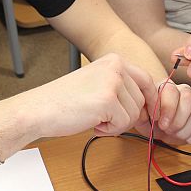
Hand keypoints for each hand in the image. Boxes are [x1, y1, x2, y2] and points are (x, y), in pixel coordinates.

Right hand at [26, 54, 152, 138]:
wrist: (39, 109)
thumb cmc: (65, 101)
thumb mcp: (98, 83)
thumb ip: (122, 88)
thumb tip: (149, 107)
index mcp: (114, 60)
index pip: (147, 81)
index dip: (150, 102)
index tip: (147, 116)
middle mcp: (116, 66)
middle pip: (142, 101)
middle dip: (126, 116)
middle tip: (103, 118)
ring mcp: (113, 81)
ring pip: (134, 114)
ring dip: (116, 124)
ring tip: (94, 118)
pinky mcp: (108, 99)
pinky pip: (123, 124)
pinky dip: (109, 130)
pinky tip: (92, 123)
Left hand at [133, 80, 190, 144]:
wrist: (157, 127)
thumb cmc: (149, 117)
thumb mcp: (141, 113)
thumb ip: (142, 109)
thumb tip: (145, 111)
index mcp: (167, 87)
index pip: (172, 92)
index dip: (167, 109)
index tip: (160, 123)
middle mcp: (185, 92)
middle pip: (189, 100)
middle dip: (177, 120)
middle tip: (167, 129)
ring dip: (183, 131)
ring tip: (172, 133)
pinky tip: (181, 136)